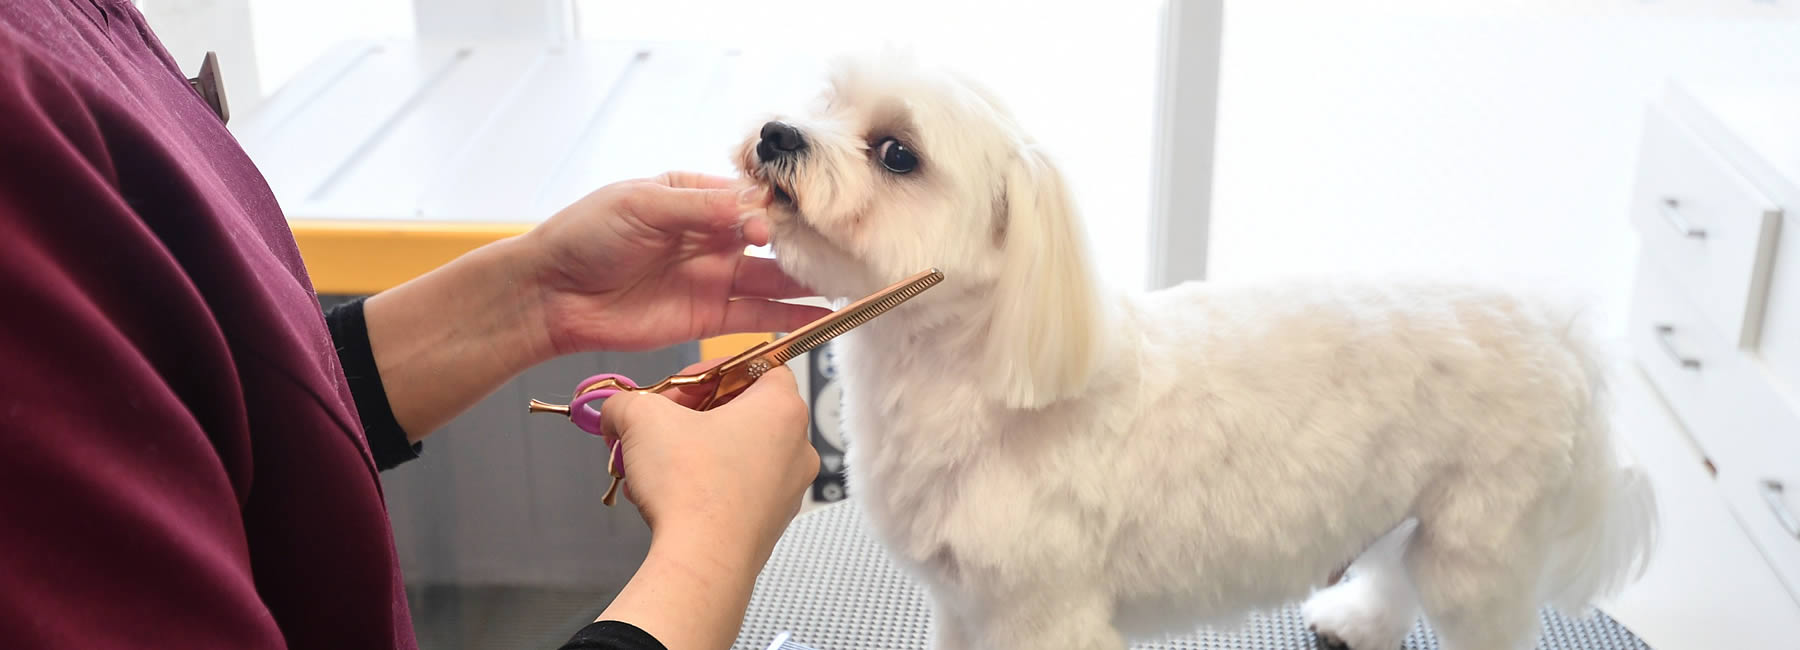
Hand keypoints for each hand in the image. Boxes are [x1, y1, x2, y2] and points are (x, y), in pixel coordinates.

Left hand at [522, 172, 829, 354]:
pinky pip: (757, 316)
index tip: (804, 213)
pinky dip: (791, 318)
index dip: (781, 206)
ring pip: (772, 278)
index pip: (752, 197)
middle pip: (772, 239)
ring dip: (807, 280)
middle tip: (843, 247)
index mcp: (695, 198)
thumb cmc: (585, 237)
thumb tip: (757, 209)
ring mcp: (712, 278)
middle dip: (806, 243)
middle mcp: (711, 236)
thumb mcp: (641, 205)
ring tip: (846, 280)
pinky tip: (823, 316)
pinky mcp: (708, 318)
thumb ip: (700, 208)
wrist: (550, 295)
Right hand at [599, 359, 817, 559]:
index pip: (757, 366)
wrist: (702, 561)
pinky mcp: (772, 519)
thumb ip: (625, 402)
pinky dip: (708, 482)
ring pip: (739, 450)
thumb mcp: (642, 420)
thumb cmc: (693, 490)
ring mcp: (788, 486)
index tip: (680, 386)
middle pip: (744, 409)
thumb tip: (615, 409)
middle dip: (695, 413)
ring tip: (658, 461)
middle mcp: (797, 446)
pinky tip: (673, 492)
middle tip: (661, 422)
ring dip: (697, 448)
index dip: (712, 370)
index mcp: (782, 408)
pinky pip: (739, 486)